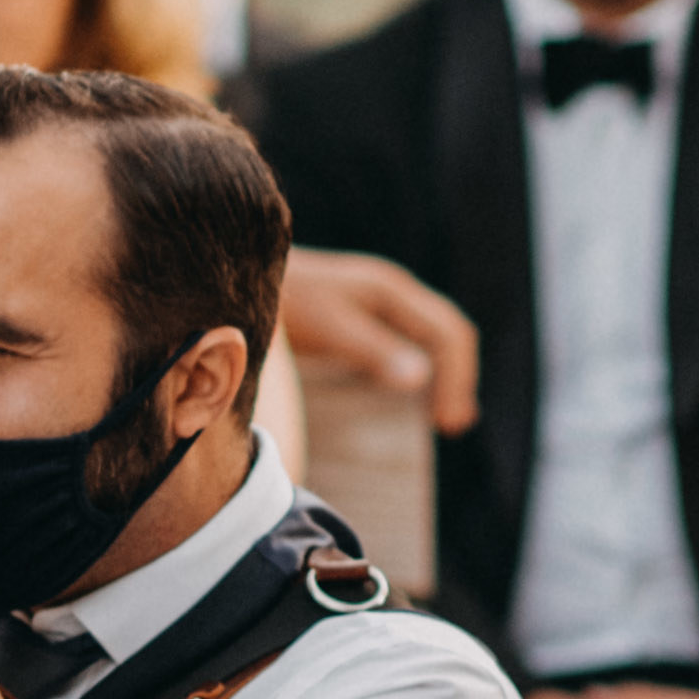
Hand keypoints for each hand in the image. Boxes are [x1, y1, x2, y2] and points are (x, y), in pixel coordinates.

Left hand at [281, 251, 481, 434]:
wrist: (241, 272)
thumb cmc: (285, 301)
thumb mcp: (329, 328)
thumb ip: (374, 349)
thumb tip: (421, 377)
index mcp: (393, 292)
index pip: (449, 334)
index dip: (457, 379)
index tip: (446, 423)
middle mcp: (393, 292)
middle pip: (448, 334)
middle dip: (457, 379)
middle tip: (452, 426)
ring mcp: (377, 301)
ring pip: (429, 337)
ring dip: (441, 375)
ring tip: (441, 418)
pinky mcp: (358, 315)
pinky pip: (405, 341)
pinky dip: (416, 369)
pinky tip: (405, 395)